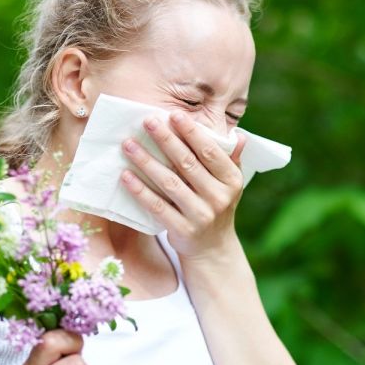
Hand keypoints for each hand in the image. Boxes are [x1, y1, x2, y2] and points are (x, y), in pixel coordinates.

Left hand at [120, 111, 246, 259]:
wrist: (213, 249)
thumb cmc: (217, 206)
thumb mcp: (230, 184)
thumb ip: (231, 159)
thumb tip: (239, 135)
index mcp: (231, 180)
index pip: (210, 151)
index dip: (192, 132)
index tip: (174, 114)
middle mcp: (219, 197)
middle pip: (188, 163)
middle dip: (166, 140)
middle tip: (147, 121)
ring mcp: (201, 214)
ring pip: (169, 183)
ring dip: (147, 162)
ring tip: (128, 145)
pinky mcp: (182, 229)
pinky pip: (157, 206)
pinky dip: (140, 190)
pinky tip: (126, 176)